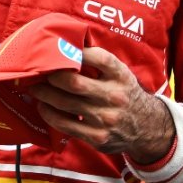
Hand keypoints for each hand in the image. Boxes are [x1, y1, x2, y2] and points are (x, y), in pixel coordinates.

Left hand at [25, 46, 174, 165]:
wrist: (147, 128)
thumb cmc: (125, 94)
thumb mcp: (121, 75)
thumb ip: (100, 64)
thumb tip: (66, 46)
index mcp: (121, 76)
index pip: (99, 58)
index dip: (76, 52)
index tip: (59, 48)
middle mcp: (114, 96)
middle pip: (74, 82)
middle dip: (51, 75)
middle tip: (38, 71)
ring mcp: (105, 119)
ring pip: (65, 103)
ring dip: (44, 94)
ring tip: (34, 87)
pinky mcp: (97, 137)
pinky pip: (65, 124)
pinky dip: (49, 114)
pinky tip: (43, 106)